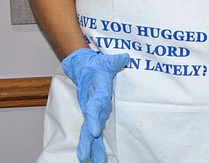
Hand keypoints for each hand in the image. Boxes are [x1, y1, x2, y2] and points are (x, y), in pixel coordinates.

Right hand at [62, 48, 130, 162]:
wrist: (83, 68)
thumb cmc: (97, 68)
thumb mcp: (106, 63)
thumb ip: (115, 62)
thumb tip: (125, 57)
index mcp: (96, 94)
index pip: (94, 107)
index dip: (93, 118)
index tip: (94, 130)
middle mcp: (91, 105)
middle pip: (89, 125)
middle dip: (89, 141)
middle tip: (87, 155)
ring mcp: (90, 112)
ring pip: (89, 132)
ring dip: (91, 147)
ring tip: (91, 161)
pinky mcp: (91, 116)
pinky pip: (90, 133)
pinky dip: (91, 145)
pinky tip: (90, 158)